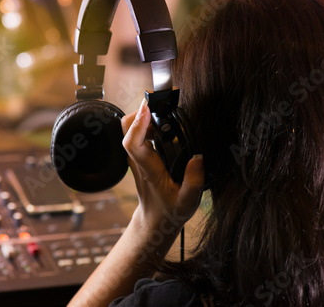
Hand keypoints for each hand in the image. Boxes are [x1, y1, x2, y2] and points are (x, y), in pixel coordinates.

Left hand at [121, 98, 204, 229]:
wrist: (155, 221)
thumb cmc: (170, 211)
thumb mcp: (188, 202)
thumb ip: (194, 181)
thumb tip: (198, 157)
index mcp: (148, 169)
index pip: (133, 143)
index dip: (138, 123)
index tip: (148, 108)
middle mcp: (137, 160)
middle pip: (126, 129)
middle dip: (139, 111)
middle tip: (159, 103)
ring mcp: (136, 157)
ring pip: (130, 129)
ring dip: (144, 115)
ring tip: (164, 108)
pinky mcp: (139, 156)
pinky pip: (138, 133)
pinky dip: (147, 122)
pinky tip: (163, 122)